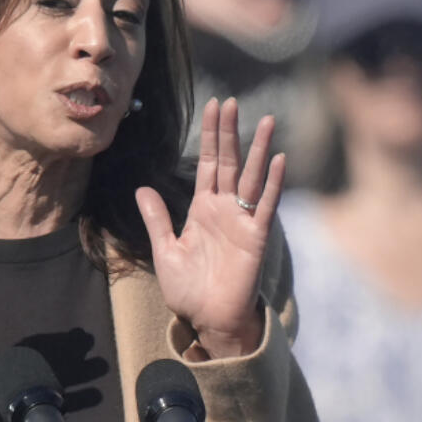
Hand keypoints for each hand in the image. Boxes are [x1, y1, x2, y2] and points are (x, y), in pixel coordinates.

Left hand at [135, 98, 283, 358]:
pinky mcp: (256, 237)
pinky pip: (265, 205)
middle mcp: (224, 209)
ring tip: (265, 120)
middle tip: (232, 102)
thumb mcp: (166, 250)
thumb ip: (157, 218)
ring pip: (251, 176)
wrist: (208, 320)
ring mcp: (242, 220)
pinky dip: (273, 182)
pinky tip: (279, 159)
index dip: (210, 135)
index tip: (214, 107)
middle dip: (229, 132)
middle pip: (228, 162)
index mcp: (202, 209)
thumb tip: (142, 188)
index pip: (207, 163)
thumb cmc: (189, 290)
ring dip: (258, 149)